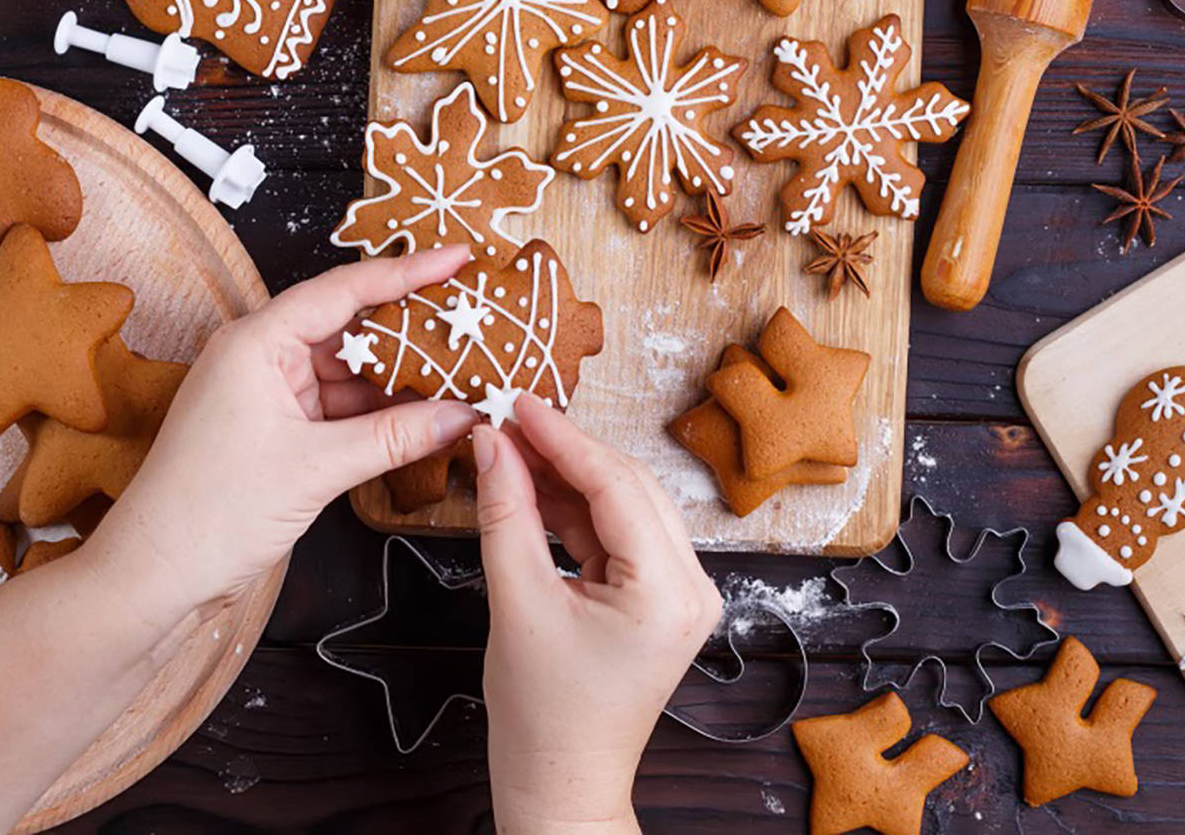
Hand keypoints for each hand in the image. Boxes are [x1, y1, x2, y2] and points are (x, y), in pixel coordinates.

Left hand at [85, 249, 480, 628]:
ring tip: (460, 373)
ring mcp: (268, 393)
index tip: (457, 258)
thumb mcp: (315, 468)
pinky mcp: (277, 429)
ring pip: (349, 370)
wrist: (156, 573)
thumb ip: (395, 437)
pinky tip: (423, 415)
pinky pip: (340, 406)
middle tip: (471, 320)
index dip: (407, 272)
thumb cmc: (209, 512)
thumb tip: (460, 414)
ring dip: (400, 377)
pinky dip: (379, 412)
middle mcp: (261, 356)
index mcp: (257, 341)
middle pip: (351, 327)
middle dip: (412, 329)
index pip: (344, 290)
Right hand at [474, 394, 723, 832]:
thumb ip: (506, 514)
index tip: (517, 404)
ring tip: (511, 451)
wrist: (561, 781)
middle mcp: (692, 587)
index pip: (616, 486)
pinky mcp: (661, 599)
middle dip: (565, 452)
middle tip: (507, 422)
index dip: (562, 438)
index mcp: (669, 592)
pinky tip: (534, 490)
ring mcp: (682, 594)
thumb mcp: (516, 602)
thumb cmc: (543, 715)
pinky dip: (577, 511)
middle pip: (628, 488)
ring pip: (624, 506)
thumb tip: (492, 444)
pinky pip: (620, 534)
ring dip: (569, 478)